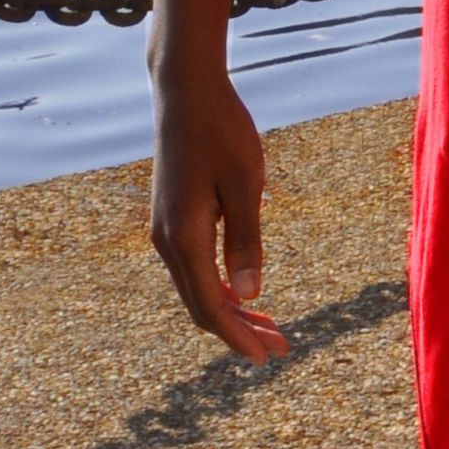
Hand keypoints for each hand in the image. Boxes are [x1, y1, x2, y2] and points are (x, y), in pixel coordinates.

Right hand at [149, 74, 291, 363]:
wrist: (186, 91)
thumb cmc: (222, 131)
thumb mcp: (245, 185)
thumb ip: (246, 241)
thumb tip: (248, 295)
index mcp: (184, 238)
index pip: (210, 307)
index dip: (240, 336)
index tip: (269, 357)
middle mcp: (167, 241)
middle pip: (202, 305)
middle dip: (240, 331)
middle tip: (282, 348)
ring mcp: (166, 230)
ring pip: (197, 288)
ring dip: (232, 311)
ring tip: (271, 326)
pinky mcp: (173, 218)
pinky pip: (195, 268)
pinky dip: (220, 287)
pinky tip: (245, 292)